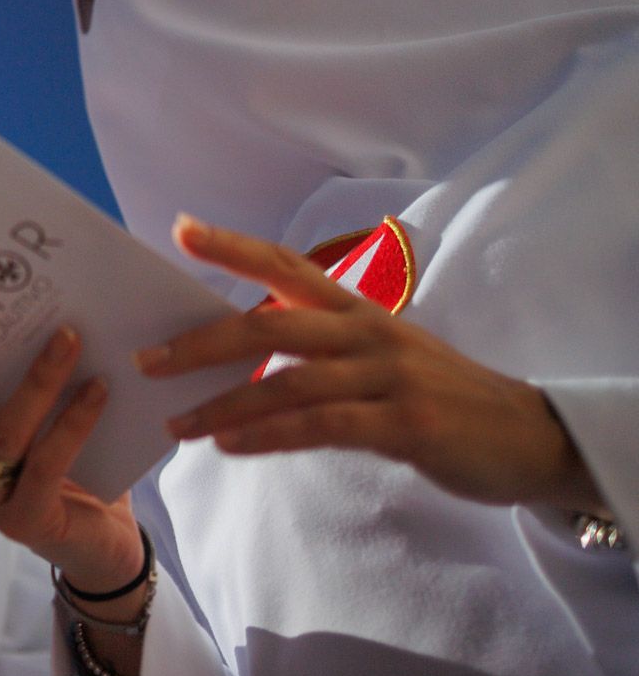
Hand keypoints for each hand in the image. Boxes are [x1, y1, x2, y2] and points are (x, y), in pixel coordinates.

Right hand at [0, 289, 143, 597]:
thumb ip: (44, 384)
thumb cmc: (82, 475)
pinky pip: (48, 464)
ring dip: (37, 381)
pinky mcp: (28, 521)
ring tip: (70, 338)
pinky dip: (72, 424)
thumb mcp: (53, 423)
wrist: (105, 552)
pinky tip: (98, 390)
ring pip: (6, 434)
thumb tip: (61, 309)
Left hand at [140, 214, 602, 512]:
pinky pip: (323, 425)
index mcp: (359, 310)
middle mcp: (370, 333)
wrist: (529, 436)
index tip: (180, 229)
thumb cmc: (438, 397)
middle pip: (271, 323)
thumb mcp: (380, 358)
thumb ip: (319, 352)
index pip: (287, 265)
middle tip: (146, 360)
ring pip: (289, 380)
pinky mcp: (407, 423)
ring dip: (224, 405)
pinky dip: (270, 435)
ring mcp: (390, 376)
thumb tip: (239, 357)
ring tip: (177, 423)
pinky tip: (230, 446)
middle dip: (202, 342)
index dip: (232, 246)